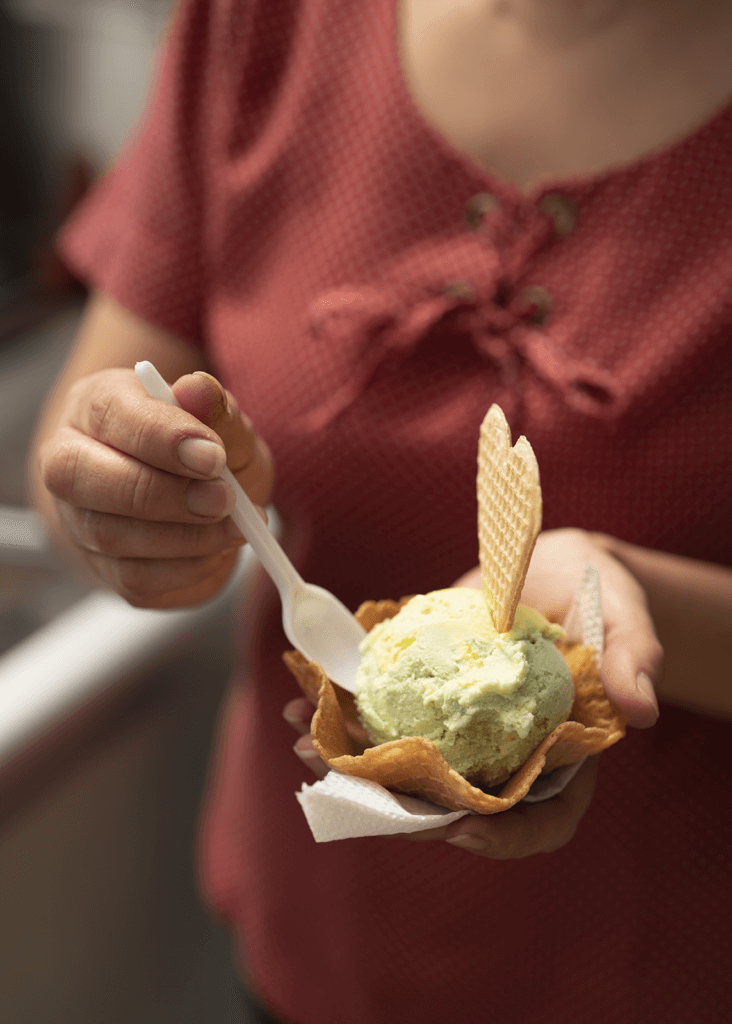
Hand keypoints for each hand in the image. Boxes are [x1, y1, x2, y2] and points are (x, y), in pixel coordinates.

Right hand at [38, 367, 273, 607]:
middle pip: (82, 479)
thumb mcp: (226, 425)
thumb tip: (199, 389)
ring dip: (186, 538)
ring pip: (110, 537)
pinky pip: (135, 580)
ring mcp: (77, 520)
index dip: (163, 439)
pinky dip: (187, 569)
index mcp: (96, 406)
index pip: (112, 415)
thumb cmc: (206, 450)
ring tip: (236, 527)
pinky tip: (216, 550)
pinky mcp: (101, 570)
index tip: (214, 457)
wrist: (196, 496)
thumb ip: (217, 410)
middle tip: (224, 499)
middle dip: (163, 495)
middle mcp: (70, 460)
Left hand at [284, 527, 660, 856]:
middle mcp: (505, 753)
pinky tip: (306, 701)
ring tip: (305, 743)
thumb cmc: (599, 595)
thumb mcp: (626, 617)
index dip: (503, 838)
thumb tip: (642, 711)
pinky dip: (346, 712)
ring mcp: (460, 728)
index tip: (461, 831)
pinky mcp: (425, 695)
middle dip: (398, 809)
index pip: (541, 820)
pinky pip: (384, 715)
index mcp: (562, 756)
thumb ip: (633, 658)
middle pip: (456, 804)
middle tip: (352, 795)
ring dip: (353, 763)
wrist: (549, 562)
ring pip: (407, 766)